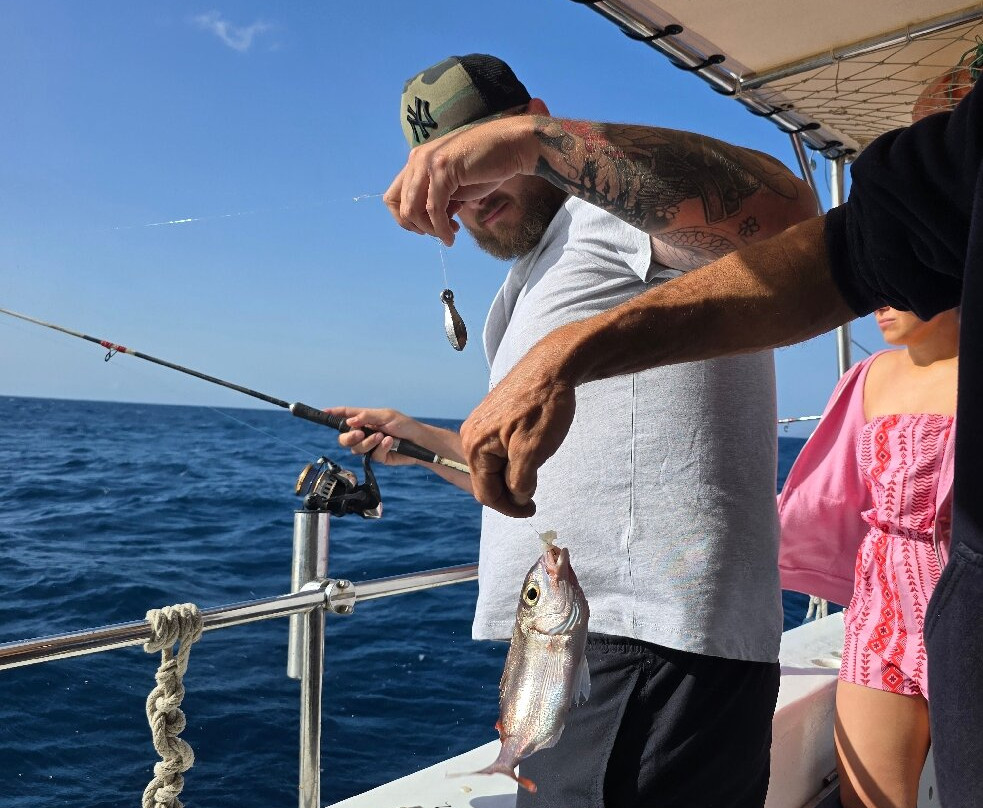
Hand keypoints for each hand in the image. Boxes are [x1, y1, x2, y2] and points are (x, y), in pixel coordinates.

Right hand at [323, 406, 422, 466]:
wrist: (420, 442)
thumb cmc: (405, 425)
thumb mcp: (387, 416)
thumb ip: (367, 417)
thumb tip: (350, 422)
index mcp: (365, 419)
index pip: (346, 415)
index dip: (334, 413)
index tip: (323, 412)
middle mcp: (365, 432)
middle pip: (344, 438)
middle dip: (349, 437)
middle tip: (359, 434)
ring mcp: (370, 446)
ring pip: (356, 449)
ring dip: (368, 442)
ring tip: (382, 436)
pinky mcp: (377, 457)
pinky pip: (372, 455)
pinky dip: (381, 448)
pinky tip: (390, 443)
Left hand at [383, 116, 534, 245]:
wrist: (512, 146)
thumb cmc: (488, 166)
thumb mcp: (456, 186)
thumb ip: (438, 200)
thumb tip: (429, 224)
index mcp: (418, 160)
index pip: (393, 196)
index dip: (405, 219)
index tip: (427, 228)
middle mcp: (418, 158)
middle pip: (399, 206)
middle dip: (419, 227)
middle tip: (441, 234)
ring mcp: (428, 162)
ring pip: (413, 210)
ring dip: (431, 230)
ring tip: (450, 234)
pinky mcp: (443, 170)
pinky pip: (434, 210)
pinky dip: (441, 229)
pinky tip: (452, 236)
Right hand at [460, 338, 576, 516]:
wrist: (552, 366)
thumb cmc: (543, 406)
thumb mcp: (533, 451)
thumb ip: (520, 482)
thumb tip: (517, 498)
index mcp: (475, 446)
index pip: (486, 493)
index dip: (509, 508)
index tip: (531, 511)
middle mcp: (470, 436)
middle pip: (486, 480)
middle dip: (510, 491)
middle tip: (535, 496)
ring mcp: (479, 424)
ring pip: (493, 464)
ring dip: (512, 474)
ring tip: (535, 467)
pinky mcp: (491, 416)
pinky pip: (497, 448)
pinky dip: (513, 458)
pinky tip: (531, 451)